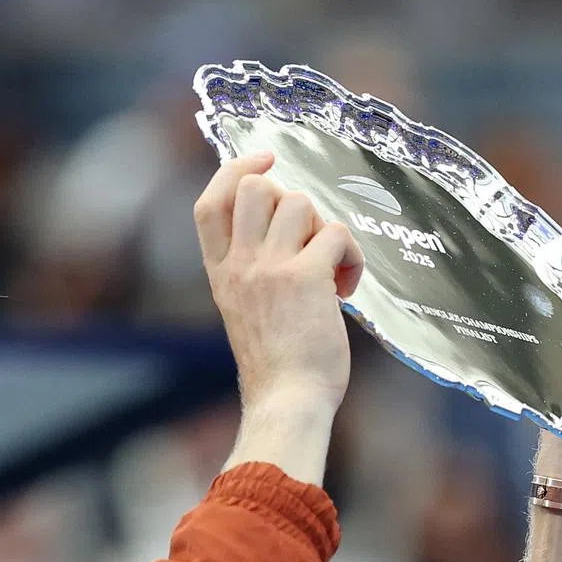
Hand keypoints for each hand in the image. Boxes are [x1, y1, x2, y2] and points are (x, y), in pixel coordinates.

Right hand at [194, 152, 363, 412]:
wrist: (287, 402)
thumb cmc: (275, 368)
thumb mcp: (246, 312)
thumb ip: (253, 273)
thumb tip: (290, 233)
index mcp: (220, 276)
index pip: (209, 204)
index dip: (234, 169)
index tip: (263, 159)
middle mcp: (239, 266)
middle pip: (254, 187)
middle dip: (289, 197)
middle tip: (308, 235)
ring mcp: (269, 270)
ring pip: (299, 202)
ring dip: (325, 227)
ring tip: (332, 268)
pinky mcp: (306, 278)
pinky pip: (336, 233)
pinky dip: (351, 255)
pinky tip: (347, 287)